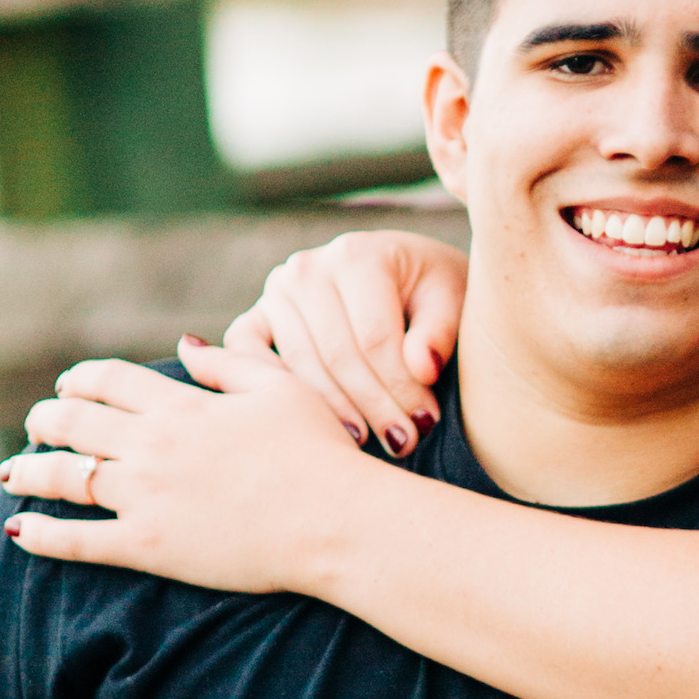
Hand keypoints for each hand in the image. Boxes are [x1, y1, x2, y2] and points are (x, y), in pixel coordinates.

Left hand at [1, 346, 373, 592]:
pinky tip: (19, 532)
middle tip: (36, 427)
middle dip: (46, 422)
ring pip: (66, 477)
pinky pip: (80, 541)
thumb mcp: (281, 388)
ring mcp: (146, 497)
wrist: (335, 520)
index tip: (68, 388)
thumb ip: (228, 363)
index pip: (107, 380)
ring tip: (12, 473)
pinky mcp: (149, 547)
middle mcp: (153, 445)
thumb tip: (184, 347)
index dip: (79, 381)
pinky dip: (43, 535)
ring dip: (30, 472)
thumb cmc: (322, 453)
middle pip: (74, 424)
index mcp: (182, 405)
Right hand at [223, 233, 466, 459]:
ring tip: (368, 442)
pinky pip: (246, 355)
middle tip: (403, 443)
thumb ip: (439, 331)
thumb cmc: (431, 291)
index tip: (426, 422)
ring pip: (299, 365)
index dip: (401, 387)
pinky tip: (308, 421)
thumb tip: (422, 368)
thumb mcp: (452, 299)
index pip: (374, 337)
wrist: (405, 274)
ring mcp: (277, 292)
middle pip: (337, 355)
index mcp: (357, 255)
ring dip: (334, 410)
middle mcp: (307, 268)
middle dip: (374, 406)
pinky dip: (271, 388)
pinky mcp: (256, 316)